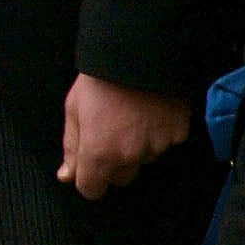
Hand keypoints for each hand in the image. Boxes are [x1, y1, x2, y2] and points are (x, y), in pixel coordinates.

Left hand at [57, 74, 190, 199]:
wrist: (138, 54)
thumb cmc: (99, 81)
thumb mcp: (74, 110)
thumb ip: (72, 147)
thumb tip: (67, 176)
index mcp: (98, 152)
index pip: (92, 190)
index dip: (88, 179)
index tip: (88, 168)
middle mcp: (129, 156)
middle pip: (120, 176)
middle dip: (114, 163)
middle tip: (110, 132)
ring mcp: (156, 146)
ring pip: (144, 159)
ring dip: (137, 146)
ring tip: (131, 114)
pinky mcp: (178, 135)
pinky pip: (165, 143)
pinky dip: (159, 133)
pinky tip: (151, 111)